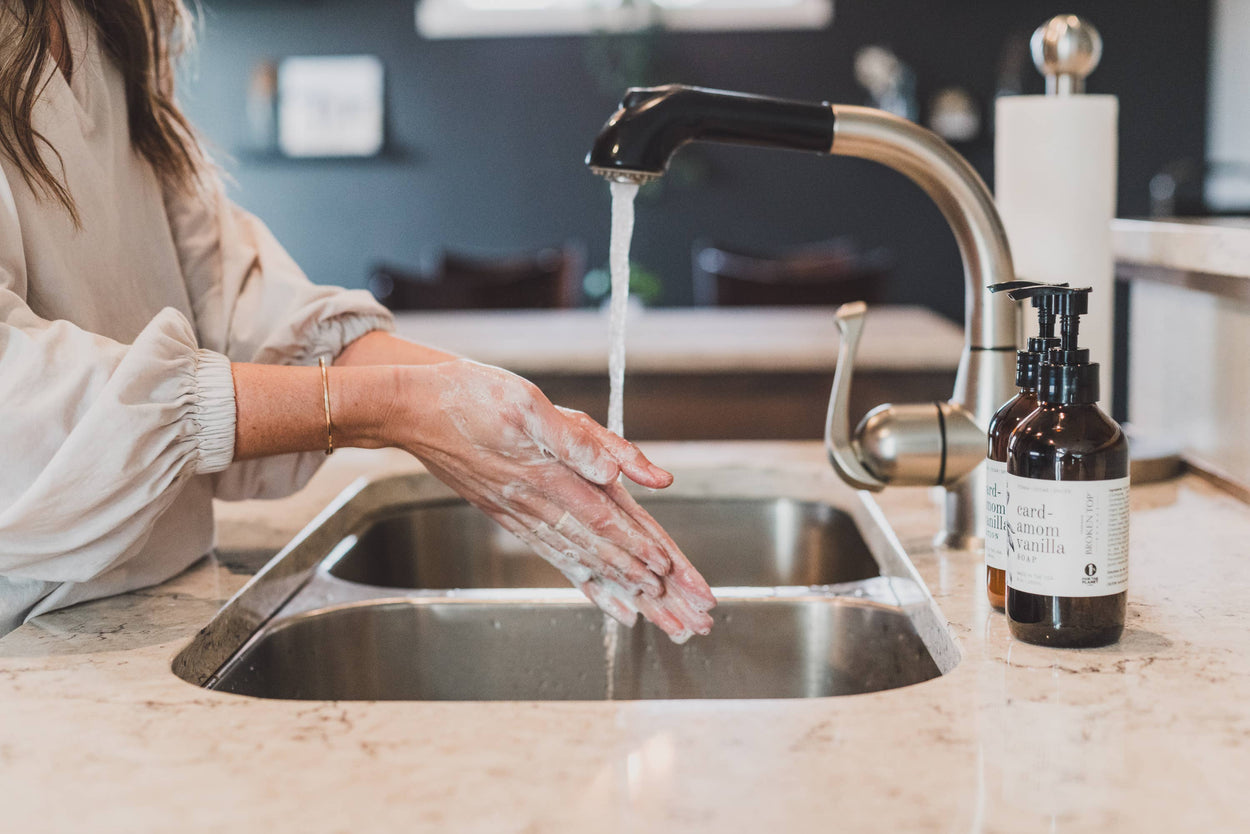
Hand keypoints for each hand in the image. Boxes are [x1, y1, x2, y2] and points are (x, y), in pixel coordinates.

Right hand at [383, 359, 715, 640]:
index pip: (606, 522)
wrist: (410, 409)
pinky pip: (558, 558)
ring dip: (625, 592)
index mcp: (549, 477)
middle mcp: (538, 505)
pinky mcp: (511, 515)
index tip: (671, 576)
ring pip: (584, 563)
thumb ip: (581, 439)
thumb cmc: (468, 397)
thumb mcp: (530, 404)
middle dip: (648, 586)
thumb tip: (621, 471)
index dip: (640, 548)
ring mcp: (523, 515)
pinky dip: (588, 583)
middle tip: (684, 615)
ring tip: (660, 620)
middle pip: (604, 553)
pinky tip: (609, 601)